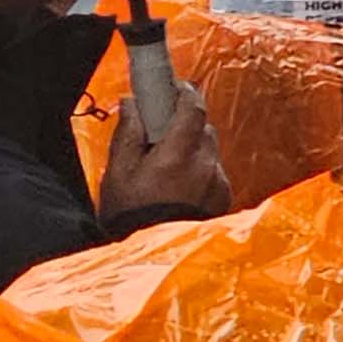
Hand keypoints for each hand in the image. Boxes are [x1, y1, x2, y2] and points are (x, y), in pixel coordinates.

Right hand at [100, 68, 230, 222]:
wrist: (151, 255)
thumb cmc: (130, 214)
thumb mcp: (118, 172)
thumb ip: (128, 134)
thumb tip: (132, 103)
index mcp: (178, 155)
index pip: (194, 108)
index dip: (185, 91)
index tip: (173, 86)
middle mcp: (206, 165)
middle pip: (204, 127)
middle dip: (185, 120)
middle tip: (162, 125)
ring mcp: (219, 182)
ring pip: (210, 149)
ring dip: (193, 146)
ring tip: (167, 160)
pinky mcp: (224, 197)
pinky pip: (215, 170)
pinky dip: (200, 167)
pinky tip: (179, 182)